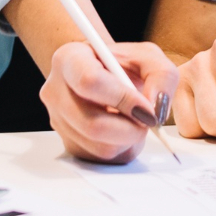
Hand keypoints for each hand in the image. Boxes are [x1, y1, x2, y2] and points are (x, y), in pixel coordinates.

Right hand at [40, 39, 177, 162]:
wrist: (103, 73)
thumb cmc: (123, 63)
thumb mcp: (147, 56)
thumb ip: (160, 75)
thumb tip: (155, 109)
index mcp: (69, 59)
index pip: (89, 82)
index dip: (122, 98)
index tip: (146, 107)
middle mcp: (55, 91)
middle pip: (92, 123)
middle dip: (130, 128)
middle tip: (148, 120)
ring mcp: (58, 121)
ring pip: (98, 147)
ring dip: (128, 140)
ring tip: (136, 120)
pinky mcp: (68, 144)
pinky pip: (100, 158)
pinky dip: (121, 148)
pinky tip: (124, 129)